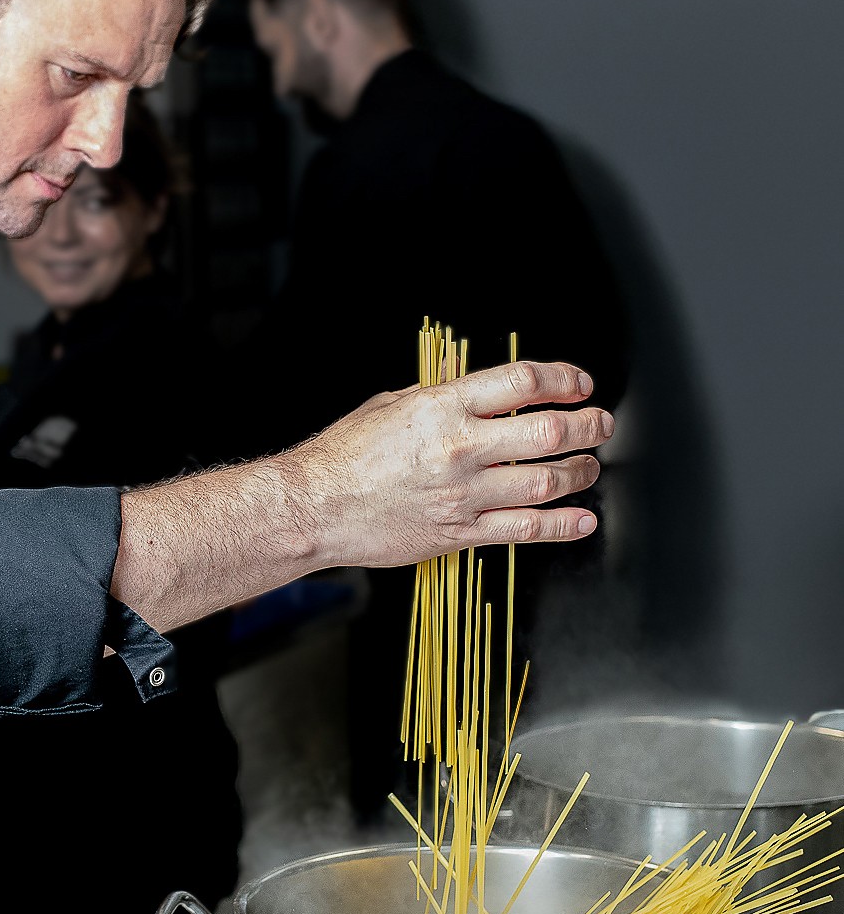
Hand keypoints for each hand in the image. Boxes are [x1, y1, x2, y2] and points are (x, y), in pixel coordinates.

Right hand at [290, 360, 612, 568]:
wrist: (314, 508)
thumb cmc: (342, 458)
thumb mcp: (389, 406)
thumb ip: (437, 398)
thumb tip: (473, 393)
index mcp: (443, 407)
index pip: (523, 383)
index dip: (564, 380)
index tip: (580, 385)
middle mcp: (460, 448)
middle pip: (549, 432)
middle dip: (587, 426)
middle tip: (600, 425)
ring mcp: (462, 494)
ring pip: (546, 481)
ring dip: (580, 473)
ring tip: (589, 468)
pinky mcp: (458, 533)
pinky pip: (524, 530)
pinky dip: (562, 526)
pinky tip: (582, 519)